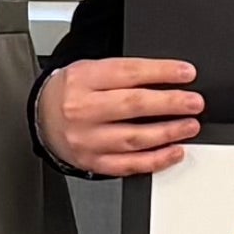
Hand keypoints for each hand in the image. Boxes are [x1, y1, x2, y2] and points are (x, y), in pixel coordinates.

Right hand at [40, 58, 202, 175]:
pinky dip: (155, 160)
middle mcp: (83, 110)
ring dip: (168, 133)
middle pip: (133, 105)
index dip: (161, 72)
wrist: (39, 118)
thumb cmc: (70, 92)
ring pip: (134, 138)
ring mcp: (87, 140)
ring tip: (189, 126)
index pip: (128, 73)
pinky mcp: (92, 162)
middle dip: (170, 103)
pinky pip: (129, 165)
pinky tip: (173, 151)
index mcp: (83, 80)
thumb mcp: (89, 69)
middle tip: (194, 102)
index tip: (186, 73)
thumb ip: (124, 73)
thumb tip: (167, 77)